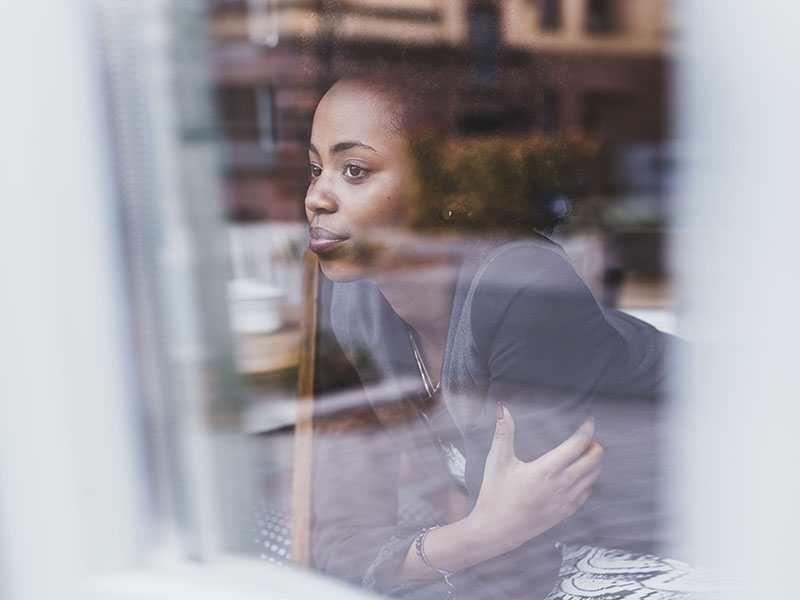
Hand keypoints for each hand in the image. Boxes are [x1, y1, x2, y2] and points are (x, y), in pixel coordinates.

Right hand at [468, 403, 603, 555]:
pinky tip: (580, 475)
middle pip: (593, 460)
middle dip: (594, 445)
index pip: (577, 445)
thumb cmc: (495, 495)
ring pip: (594, 476)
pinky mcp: (566, 512)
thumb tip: (502, 407)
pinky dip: (589, 480)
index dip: (587, 429)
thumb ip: (504, 432)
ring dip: (594, 462)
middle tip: (587, 437)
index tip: (589, 420)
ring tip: (585, 452)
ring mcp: (566, 500)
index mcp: (546, 469)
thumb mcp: (497, 461)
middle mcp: (561, 484)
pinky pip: (588, 492)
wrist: (496, 530)